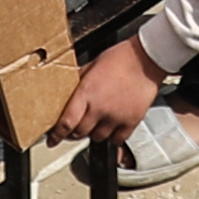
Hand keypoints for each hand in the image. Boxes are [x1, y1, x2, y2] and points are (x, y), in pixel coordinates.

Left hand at [49, 38, 164, 146]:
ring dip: (93, 133)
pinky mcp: (131, 121)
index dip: (56, 135)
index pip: (66, 122)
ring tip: (96, 122)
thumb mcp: (92, 66)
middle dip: (74, 132)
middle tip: (75, 128)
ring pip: (97, 137)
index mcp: (86, 92)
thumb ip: (79, 83)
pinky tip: (112, 127)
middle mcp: (100, 108)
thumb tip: (67, 94)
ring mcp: (116, 116)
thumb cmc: (120, 57)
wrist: (147, 58)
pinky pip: (117, 139)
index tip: (52, 140)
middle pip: (80, 133)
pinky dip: (112, 136)